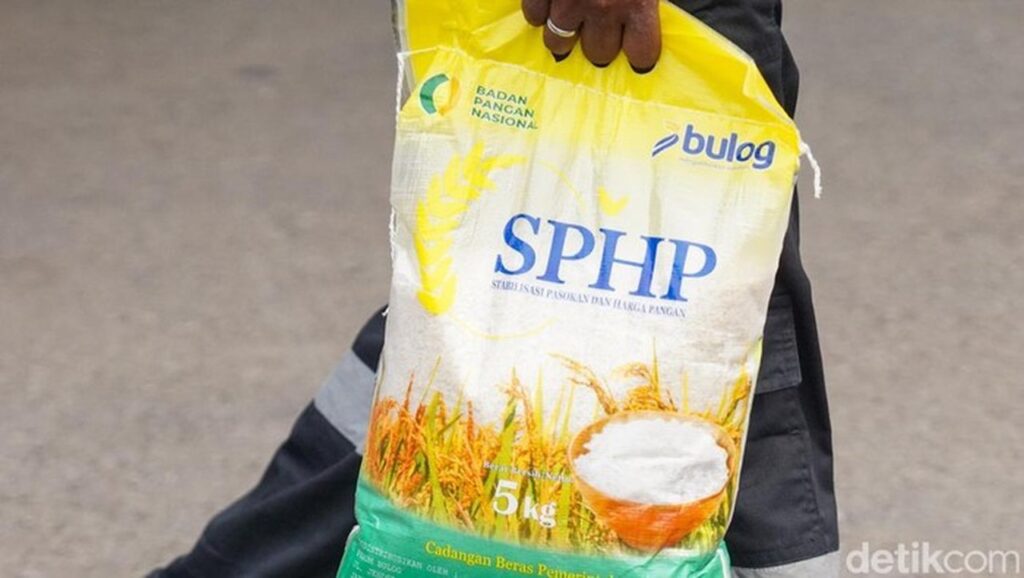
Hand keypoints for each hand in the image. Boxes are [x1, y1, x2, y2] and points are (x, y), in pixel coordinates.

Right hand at [522, 0, 660, 70]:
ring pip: (559, 43)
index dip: (638, 55)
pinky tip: (547, 6)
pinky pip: (534, 16)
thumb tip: (641, 21)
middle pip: (598, 54)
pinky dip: (538, 13)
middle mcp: (603, 8)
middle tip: (599, 32)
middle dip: (598, 45)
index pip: (642, 53)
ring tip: (568, 24)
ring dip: (564, 36)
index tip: (636, 56)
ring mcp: (567, 2)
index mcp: (638, 3)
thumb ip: (640, 3)